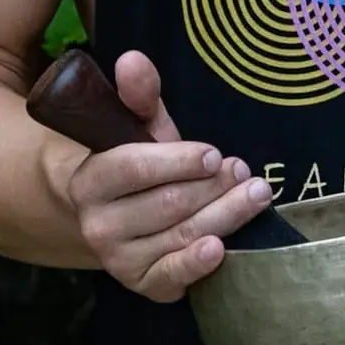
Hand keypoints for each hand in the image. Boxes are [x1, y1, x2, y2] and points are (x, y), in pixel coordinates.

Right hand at [65, 50, 273, 301]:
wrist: (121, 213)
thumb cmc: (139, 161)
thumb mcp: (139, 125)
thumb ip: (139, 94)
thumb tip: (132, 59)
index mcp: (90, 180)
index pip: (134, 169)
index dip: (177, 161)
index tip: (213, 153)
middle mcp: (98, 225)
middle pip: (166, 204)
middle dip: (212, 186)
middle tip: (244, 170)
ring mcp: (118, 260)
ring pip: (180, 235)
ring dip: (224, 214)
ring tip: (255, 194)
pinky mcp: (142, 285)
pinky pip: (173, 277)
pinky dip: (197, 263)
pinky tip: (220, 246)